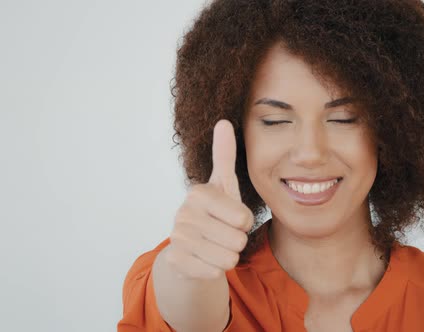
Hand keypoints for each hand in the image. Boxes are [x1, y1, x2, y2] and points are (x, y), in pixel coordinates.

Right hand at [164, 119, 253, 278]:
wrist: (190, 247)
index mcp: (199, 193)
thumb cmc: (214, 213)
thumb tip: (223, 122)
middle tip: (222, 233)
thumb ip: (224, 155)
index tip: (230, 216)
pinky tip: (205, 258)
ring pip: (228, 258)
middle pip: (238, 240)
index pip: (244, 218)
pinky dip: (215, 269)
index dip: (244, 222)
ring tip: (215, 245)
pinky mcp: (177, 262)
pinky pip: (215, 273)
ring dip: (227, 256)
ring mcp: (178, 239)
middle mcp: (184, 214)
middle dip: (236, 241)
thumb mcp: (223, 185)